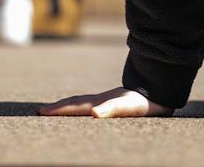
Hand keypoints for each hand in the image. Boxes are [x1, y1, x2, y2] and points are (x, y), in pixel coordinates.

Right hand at [39, 87, 172, 117]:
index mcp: (100, 103)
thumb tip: (94, 113)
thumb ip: (111, 109)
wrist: (162, 89)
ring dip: (69, 106)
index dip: (57, 110)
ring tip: (58, 109)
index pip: (74, 106)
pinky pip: (94, 105)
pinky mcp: (117, 102)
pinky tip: (88, 111)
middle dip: (58, 107)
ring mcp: (109, 100)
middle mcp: (102, 100)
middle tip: (41, 111)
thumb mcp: (129, 107)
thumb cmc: (146, 102)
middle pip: (75, 103)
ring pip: (83, 103)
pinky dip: (84, 108)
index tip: (40, 111)